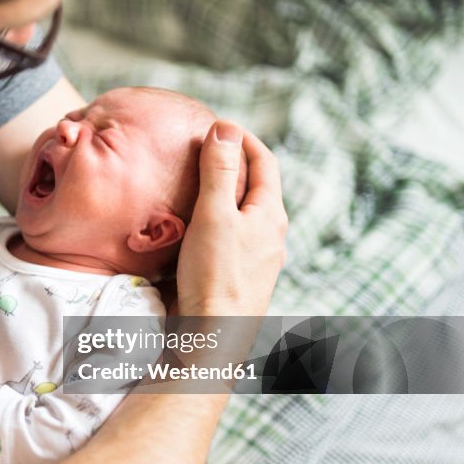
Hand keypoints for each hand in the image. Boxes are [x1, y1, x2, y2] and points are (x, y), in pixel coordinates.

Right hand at [177, 121, 287, 316]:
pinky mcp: (238, 277)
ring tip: (194, 184)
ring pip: (242, 214)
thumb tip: (225, 129)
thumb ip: (219, 171)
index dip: (243, 139)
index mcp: (271, 215)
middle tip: (202, 150)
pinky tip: (193, 227)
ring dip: (222, 194)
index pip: (265, 162)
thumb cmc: (215, 276)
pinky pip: (230, 237)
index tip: (218, 126)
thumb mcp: (214, 215)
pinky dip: (214, 221)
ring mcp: (256, 259)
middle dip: (232, 165)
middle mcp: (270, 236)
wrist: (212, 337)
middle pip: (255, 188)